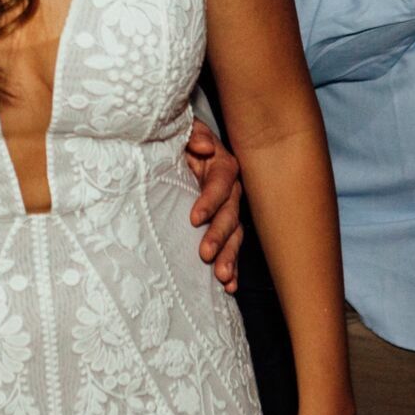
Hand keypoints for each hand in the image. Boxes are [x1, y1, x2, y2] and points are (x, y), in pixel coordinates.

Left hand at [184, 118, 244, 292]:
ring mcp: (227, 208)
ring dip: (229, 256)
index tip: (194, 218)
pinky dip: (231, 266)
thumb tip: (204, 146)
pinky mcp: (222, 223)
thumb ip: (192, 134)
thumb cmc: (180, 137)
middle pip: (230, 213)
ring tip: (223, 277)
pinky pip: (230, 246)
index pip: (220, 183)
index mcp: (221, 164)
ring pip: (234, 234)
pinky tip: (228, 286)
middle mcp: (229, 189)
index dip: (210, 200)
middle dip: (220, 235)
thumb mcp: (183, 129)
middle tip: (206, 255)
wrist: (180, 145)